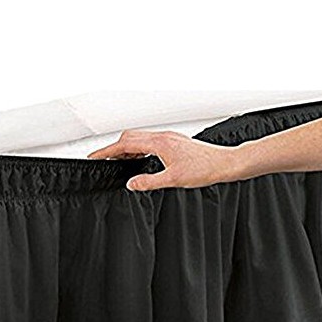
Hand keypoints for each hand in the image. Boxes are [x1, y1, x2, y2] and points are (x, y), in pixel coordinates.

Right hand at [88, 130, 239, 191]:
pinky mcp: (175, 142)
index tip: (95, 156)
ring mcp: (169, 138)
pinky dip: (139, 149)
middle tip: (103, 159)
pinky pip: (150, 142)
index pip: (126, 144)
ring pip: (140, 139)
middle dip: (113, 148)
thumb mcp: (174, 180)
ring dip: (126, 148)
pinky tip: (140, 160)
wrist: (225, 163)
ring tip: (118, 161)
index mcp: (160, 143)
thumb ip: (149, 182)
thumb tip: (131, 184)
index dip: (107, 151)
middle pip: (130, 137)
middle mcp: (163, 137)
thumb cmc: (205, 168)